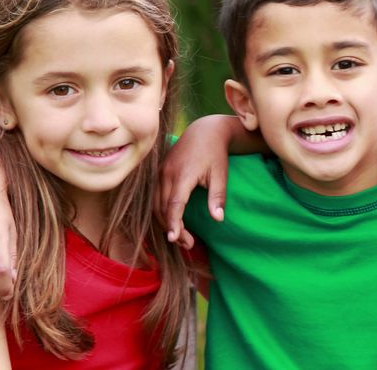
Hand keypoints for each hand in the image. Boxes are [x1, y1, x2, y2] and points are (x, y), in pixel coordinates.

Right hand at [157, 115, 234, 248]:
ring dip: (166, 222)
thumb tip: (219, 219)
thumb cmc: (215, 154)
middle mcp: (166, 174)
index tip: (175, 239)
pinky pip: (155, 196)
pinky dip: (161, 212)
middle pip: (162, 208)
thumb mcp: (221, 174)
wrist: (204, 131)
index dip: (173, 223)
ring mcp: (160, 172)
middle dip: (172, 228)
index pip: (174, 204)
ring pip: (156, 204)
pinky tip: (172, 221)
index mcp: (182, 175)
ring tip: (182, 237)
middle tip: (188, 244)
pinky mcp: (159, 172)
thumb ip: (218, 196)